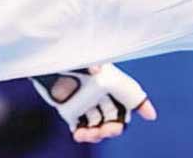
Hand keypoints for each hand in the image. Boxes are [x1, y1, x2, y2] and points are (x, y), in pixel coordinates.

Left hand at [31, 64, 155, 143]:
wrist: (42, 62)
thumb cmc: (65, 56)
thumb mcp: (82, 58)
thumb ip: (92, 64)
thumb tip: (98, 68)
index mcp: (108, 78)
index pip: (130, 92)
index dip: (142, 104)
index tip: (150, 115)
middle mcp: (100, 92)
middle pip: (115, 116)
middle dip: (114, 127)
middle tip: (106, 131)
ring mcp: (86, 103)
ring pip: (100, 125)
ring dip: (98, 134)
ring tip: (87, 134)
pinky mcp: (72, 111)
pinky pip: (82, 127)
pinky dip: (83, 135)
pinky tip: (79, 135)